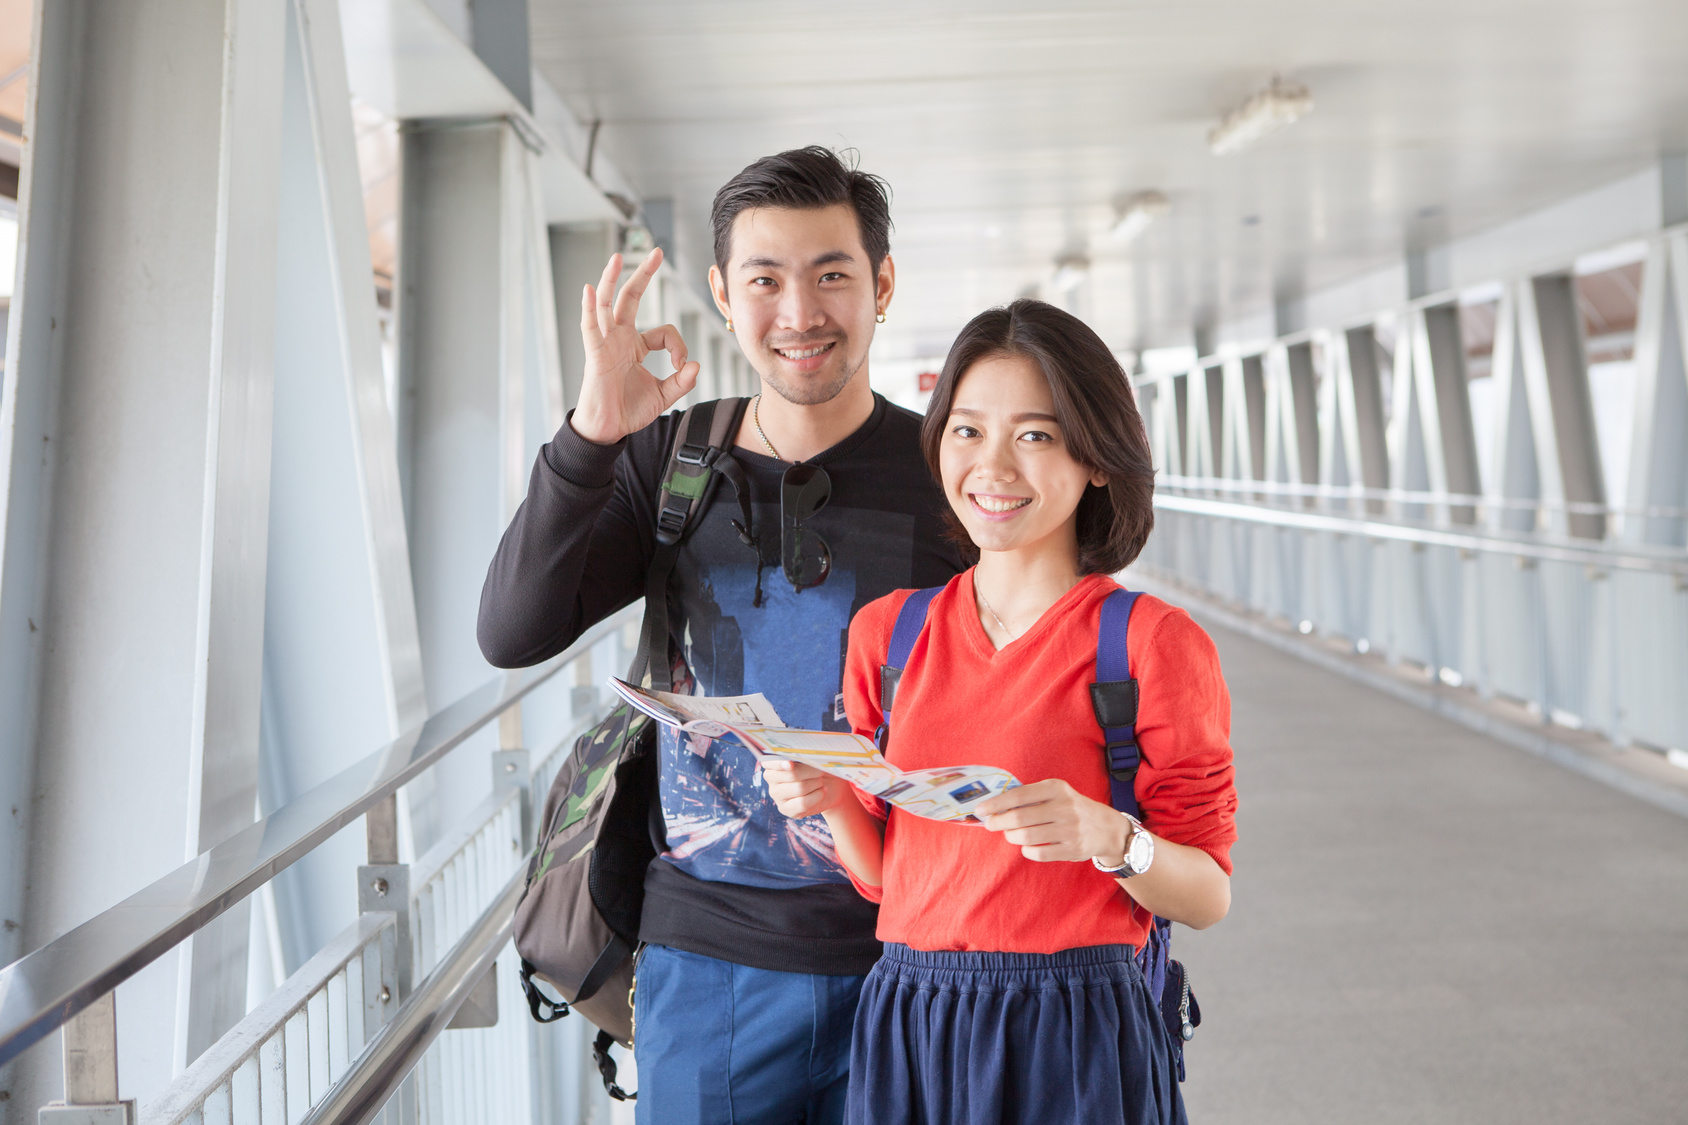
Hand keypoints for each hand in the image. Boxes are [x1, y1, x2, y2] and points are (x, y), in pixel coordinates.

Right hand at [573, 248, 700, 444]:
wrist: (608, 430)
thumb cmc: (629, 411)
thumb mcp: (664, 396)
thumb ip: (682, 382)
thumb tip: (696, 365)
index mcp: (636, 346)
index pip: (664, 332)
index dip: (679, 347)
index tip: (683, 367)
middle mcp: (620, 339)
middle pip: (630, 298)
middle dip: (643, 275)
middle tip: (656, 252)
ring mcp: (606, 344)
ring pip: (607, 304)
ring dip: (611, 280)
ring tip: (618, 258)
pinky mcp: (595, 354)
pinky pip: (591, 328)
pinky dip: (590, 309)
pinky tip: (589, 290)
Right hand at [763, 760, 851, 818]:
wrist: (827, 786)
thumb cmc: (816, 767)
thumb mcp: (811, 757)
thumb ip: (805, 755)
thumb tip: (808, 755)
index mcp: (772, 762)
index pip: (770, 762)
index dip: (779, 764)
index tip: (791, 764)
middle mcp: (771, 778)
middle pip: (792, 774)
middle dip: (811, 771)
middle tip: (821, 771)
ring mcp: (777, 795)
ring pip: (800, 788)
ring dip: (816, 783)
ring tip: (821, 781)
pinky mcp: (786, 809)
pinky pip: (803, 803)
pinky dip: (817, 796)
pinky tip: (822, 791)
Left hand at [975, 779, 1128, 862]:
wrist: (1106, 827)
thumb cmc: (1070, 808)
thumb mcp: (1056, 794)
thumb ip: (1029, 797)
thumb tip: (993, 806)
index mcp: (1056, 788)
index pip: (1018, 795)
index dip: (996, 803)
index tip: (980, 810)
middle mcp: (1064, 807)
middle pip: (1019, 817)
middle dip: (998, 822)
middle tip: (990, 824)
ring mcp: (1070, 829)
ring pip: (1026, 836)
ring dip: (1011, 836)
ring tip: (1010, 834)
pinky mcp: (1073, 848)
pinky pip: (1039, 853)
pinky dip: (1026, 850)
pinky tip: (1026, 846)